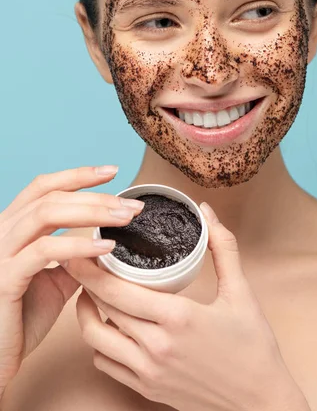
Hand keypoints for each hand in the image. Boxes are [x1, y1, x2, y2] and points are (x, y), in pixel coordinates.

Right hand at [0, 164, 143, 395]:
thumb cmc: (22, 317)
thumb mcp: (54, 280)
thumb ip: (73, 258)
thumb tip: (102, 241)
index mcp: (14, 228)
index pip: (44, 187)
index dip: (78, 175)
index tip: (112, 172)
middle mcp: (3, 232)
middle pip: (51, 196)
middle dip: (95, 196)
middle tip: (130, 205)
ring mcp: (1, 253)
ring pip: (46, 213)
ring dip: (92, 212)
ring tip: (124, 219)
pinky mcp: (4, 278)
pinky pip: (44, 251)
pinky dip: (78, 245)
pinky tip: (106, 246)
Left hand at [63, 201, 309, 410]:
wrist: (261, 402)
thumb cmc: (253, 348)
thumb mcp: (241, 292)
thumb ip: (223, 247)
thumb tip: (206, 211)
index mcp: (177, 318)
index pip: (117, 291)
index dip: (91, 270)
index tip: (77, 251)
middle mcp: (155, 347)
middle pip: (102, 310)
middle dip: (86, 284)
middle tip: (83, 263)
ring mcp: (148, 372)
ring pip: (96, 340)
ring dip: (88, 314)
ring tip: (92, 293)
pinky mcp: (147, 389)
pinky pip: (107, 363)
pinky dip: (100, 342)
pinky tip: (111, 326)